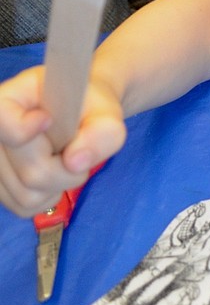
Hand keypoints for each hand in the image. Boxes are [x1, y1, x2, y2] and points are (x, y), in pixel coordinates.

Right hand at [0, 68, 125, 217]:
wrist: (78, 111)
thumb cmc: (87, 106)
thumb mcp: (105, 111)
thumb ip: (102, 132)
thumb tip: (75, 163)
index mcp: (11, 99)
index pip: (3, 121)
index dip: (23, 129)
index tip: (48, 120)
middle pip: (31, 172)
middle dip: (68, 168)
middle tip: (78, 146)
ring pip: (28, 195)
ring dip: (61, 184)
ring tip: (66, 157)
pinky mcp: (0, 186)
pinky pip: (25, 206)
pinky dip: (48, 196)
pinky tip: (55, 173)